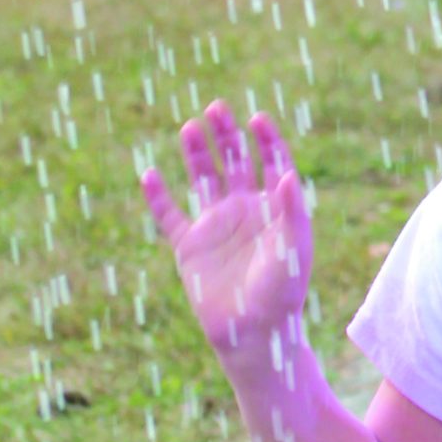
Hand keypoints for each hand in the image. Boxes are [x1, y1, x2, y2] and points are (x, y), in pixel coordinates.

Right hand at [140, 102, 313, 376]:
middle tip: (217, 107)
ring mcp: (215, 226)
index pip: (271, 162)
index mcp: (273, 208)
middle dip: (227, 134)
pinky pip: (168, 216)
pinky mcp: (189, 247)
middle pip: (233, 161)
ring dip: (195, 153)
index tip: (257, 118)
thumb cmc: (281, 293)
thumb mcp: (293, 249)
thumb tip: (289, 173)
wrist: (254, 334)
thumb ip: (291, 211)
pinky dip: (157, 196)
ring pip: (202, 179)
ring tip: (189, 126)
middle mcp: (243, 211)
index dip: (266, 139)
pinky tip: (149, 174)